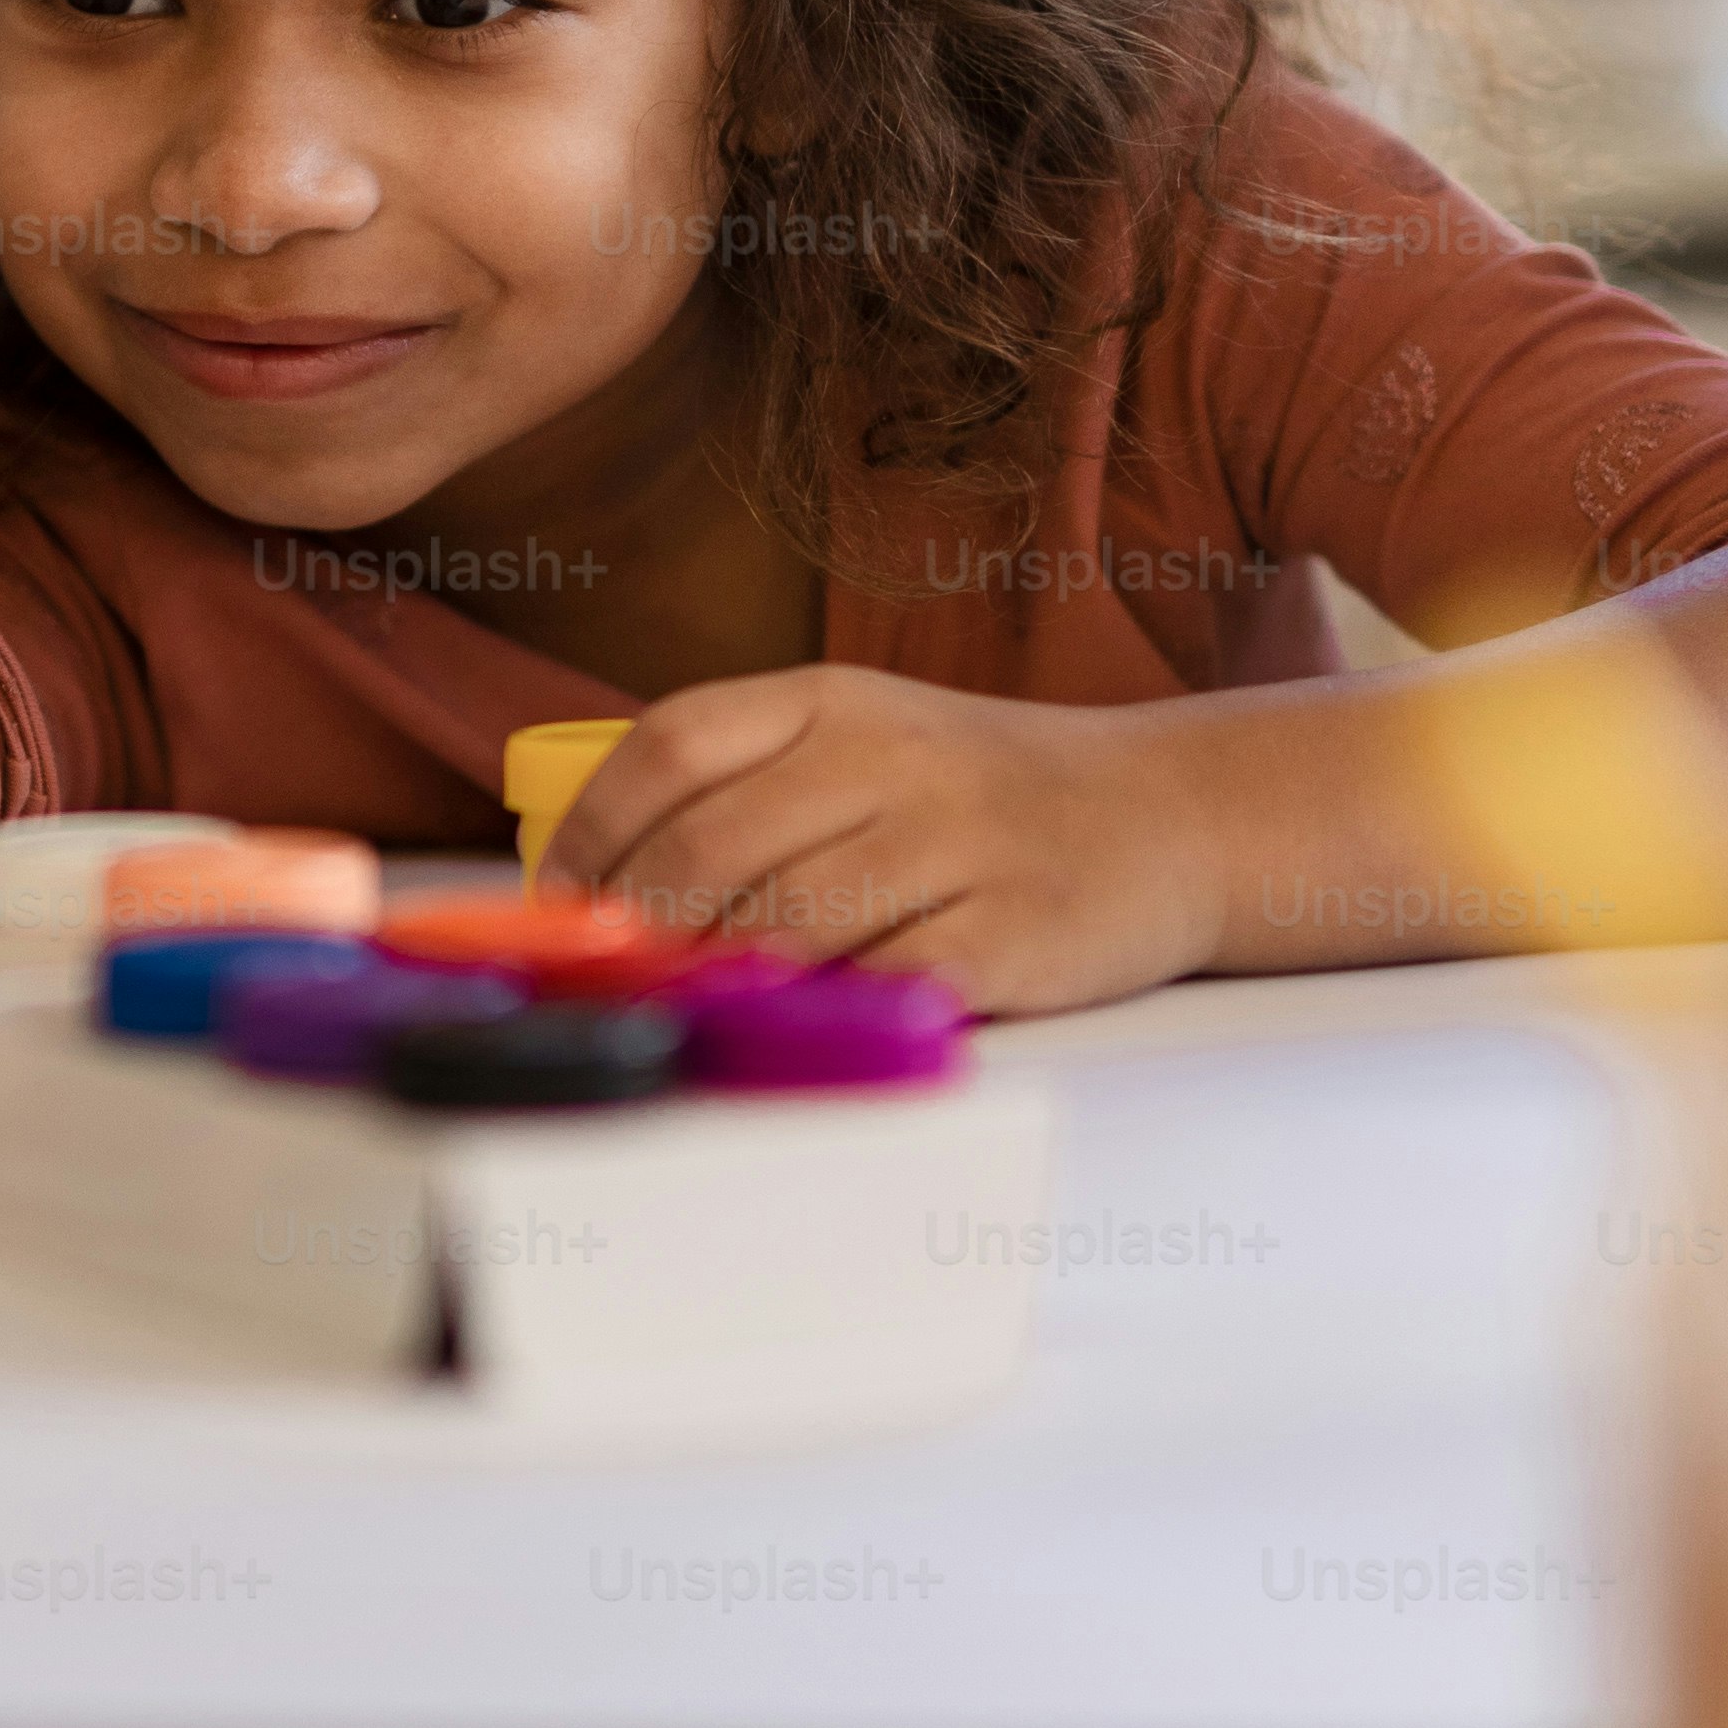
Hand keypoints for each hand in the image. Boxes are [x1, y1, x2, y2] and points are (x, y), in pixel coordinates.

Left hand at [545, 668, 1221, 1014]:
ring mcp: (958, 841)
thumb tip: (597, 891)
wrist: (1170, 814)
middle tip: (607, 983)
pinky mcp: (1013, 931)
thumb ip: (745, 791)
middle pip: (711, 850)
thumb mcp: (865, 745)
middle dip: (636, 931)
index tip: (558, 904)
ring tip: (685, 1012)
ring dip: (716, 982)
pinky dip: (824, 1015)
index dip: (593, 832)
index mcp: (834, 700)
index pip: (671, 746)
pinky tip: (800, 1027)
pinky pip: (882, 986)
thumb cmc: (983, 797)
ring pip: (785, 926)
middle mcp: (892, 757)